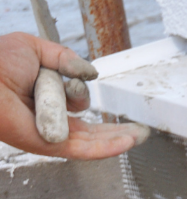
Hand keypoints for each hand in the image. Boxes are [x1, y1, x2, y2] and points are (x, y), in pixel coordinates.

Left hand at [0, 32, 147, 159]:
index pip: (73, 106)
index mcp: (43, 98)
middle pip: (90, 130)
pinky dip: (109, 147)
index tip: (88, 81)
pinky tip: (129, 142)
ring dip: (119, 138)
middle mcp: (49, 119)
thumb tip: (91, 74)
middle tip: (135, 129)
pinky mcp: (52, 145)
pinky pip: (85, 150)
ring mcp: (52, 134)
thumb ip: (65, 57)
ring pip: (93, 142)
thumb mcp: (34, 48)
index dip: (84, 97)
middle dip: (114, 130)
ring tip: (140, 135)